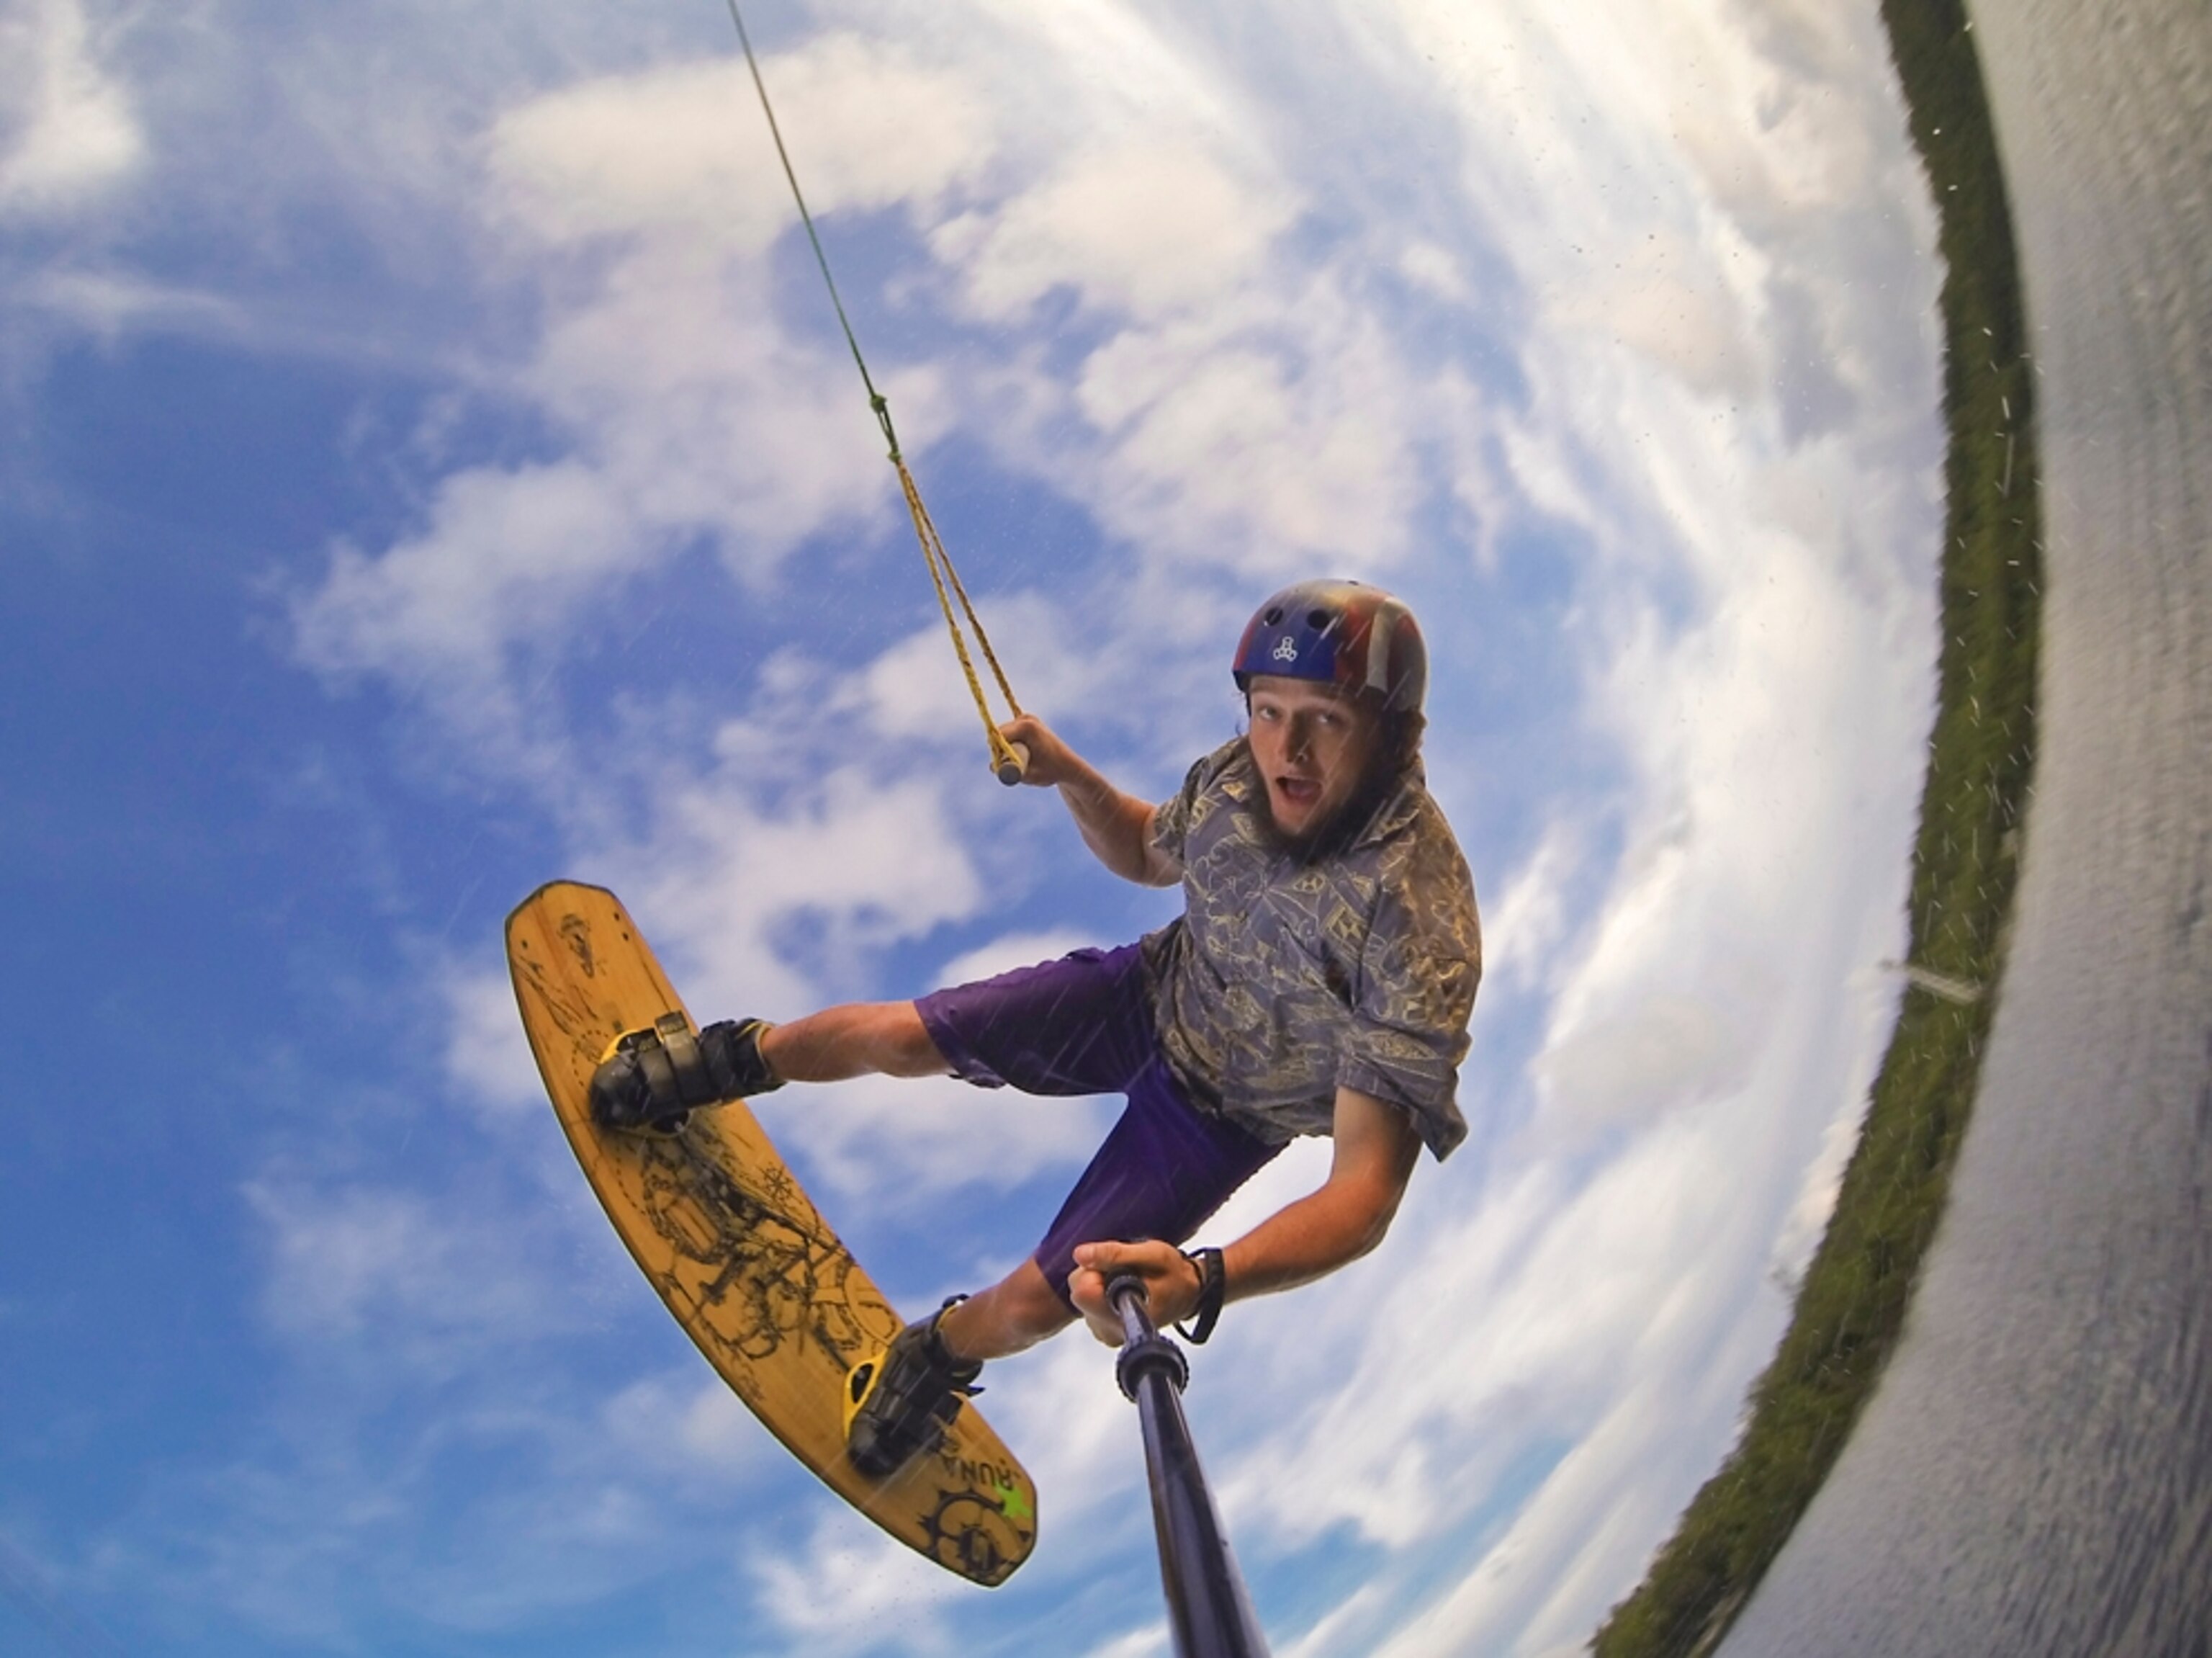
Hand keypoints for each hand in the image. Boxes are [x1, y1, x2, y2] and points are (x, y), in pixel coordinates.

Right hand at [997, 714, 1081, 787]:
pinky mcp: (1026, 723)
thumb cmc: (1051, 771)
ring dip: (1006, 750)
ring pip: (1002, 736)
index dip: (996, 753)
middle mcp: (1026, 718)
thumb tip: (991, 766)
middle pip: (998, 735)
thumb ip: (1009, 771)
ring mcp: (1026, 719)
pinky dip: (1011, 746)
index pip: (997, 737)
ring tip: (1025, 760)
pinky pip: (1009, 735)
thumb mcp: (1029, 776)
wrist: (1069, 766)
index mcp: (1027, 727)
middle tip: (1016, 765)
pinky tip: (1025, 753)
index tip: (1006, 766)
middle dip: (1000, 752)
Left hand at [1067, 1239, 1204, 1345]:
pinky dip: (1100, 1293)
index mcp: (1124, 1314)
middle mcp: (1111, 1330)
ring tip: (1127, 1280)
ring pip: (1081, 1297)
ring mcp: (1106, 1333)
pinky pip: (1088, 1304)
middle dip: (1095, 1275)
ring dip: (1099, 1283)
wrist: (1188, 1294)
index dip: (1093, 1271)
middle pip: (1078, 1292)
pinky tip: (1121, 1290)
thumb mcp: (1152, 1254)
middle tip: (1124, 1270)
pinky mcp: (1103, 1331)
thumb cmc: (1174, 1274)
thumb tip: (1080, 1254)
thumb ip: (1115, 1254)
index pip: (1082, 1292)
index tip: (1115, 1267)